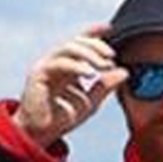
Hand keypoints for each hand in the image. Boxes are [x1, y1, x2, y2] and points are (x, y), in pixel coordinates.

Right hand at [17, 28, 124, 146]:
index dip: (94, 33)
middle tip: (112, 55)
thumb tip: (124, 71)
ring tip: (105, 64)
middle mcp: (56, 63)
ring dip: (88, 53)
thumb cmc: (62, 117)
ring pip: (67, 48)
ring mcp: (45, 67)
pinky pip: (58, 64)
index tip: (110, 27)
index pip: (80, 43)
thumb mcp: (91, 101)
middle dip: (96, 45)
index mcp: (68, 67)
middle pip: (75, 42)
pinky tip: (90, 73)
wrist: (41, 134)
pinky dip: (76, 66)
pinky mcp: (38, 75)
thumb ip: (106, 85)